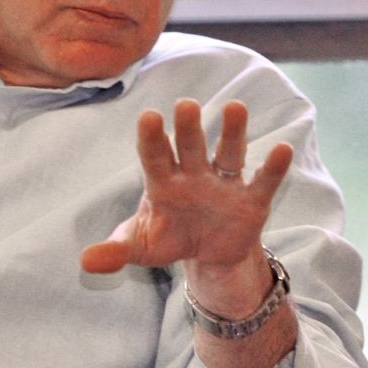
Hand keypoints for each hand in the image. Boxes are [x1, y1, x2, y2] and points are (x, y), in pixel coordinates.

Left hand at [80, 99, 291, 276]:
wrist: (207, 255)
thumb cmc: (169, 238)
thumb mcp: (141, 247)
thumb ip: (116, 250)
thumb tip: (86, 262)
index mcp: (163, 181)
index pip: (155, 156)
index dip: (152, 138)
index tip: (149, 117)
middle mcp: (194, 174)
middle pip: (191, 147)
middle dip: (189, 128)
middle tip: (186, 105)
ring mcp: (224, 184)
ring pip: (229, 153)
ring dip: (233, 132)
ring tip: (235, 107)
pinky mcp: (251, 200)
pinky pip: (263, 181)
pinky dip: (273, 167)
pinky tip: (281, 149)